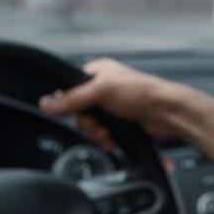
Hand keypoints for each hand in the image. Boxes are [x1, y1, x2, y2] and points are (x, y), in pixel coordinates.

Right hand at [38, 58, 188, 149]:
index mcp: (99, 72)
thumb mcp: (101, 91)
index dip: (73, 105)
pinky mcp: (121, 123)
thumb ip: (72, 99)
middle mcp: (105, 88)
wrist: (167, 114)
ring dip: (98, 134)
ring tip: (109, 134)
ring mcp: (113, 107)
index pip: (72, 90)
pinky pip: (103, 135)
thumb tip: (47, 103)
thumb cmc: (141, 93)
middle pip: (80, 112)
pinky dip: (106, 140)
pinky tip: (113, 141)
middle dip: (89, 124)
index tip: (80, 112)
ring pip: (91, 126)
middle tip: (99, 126)